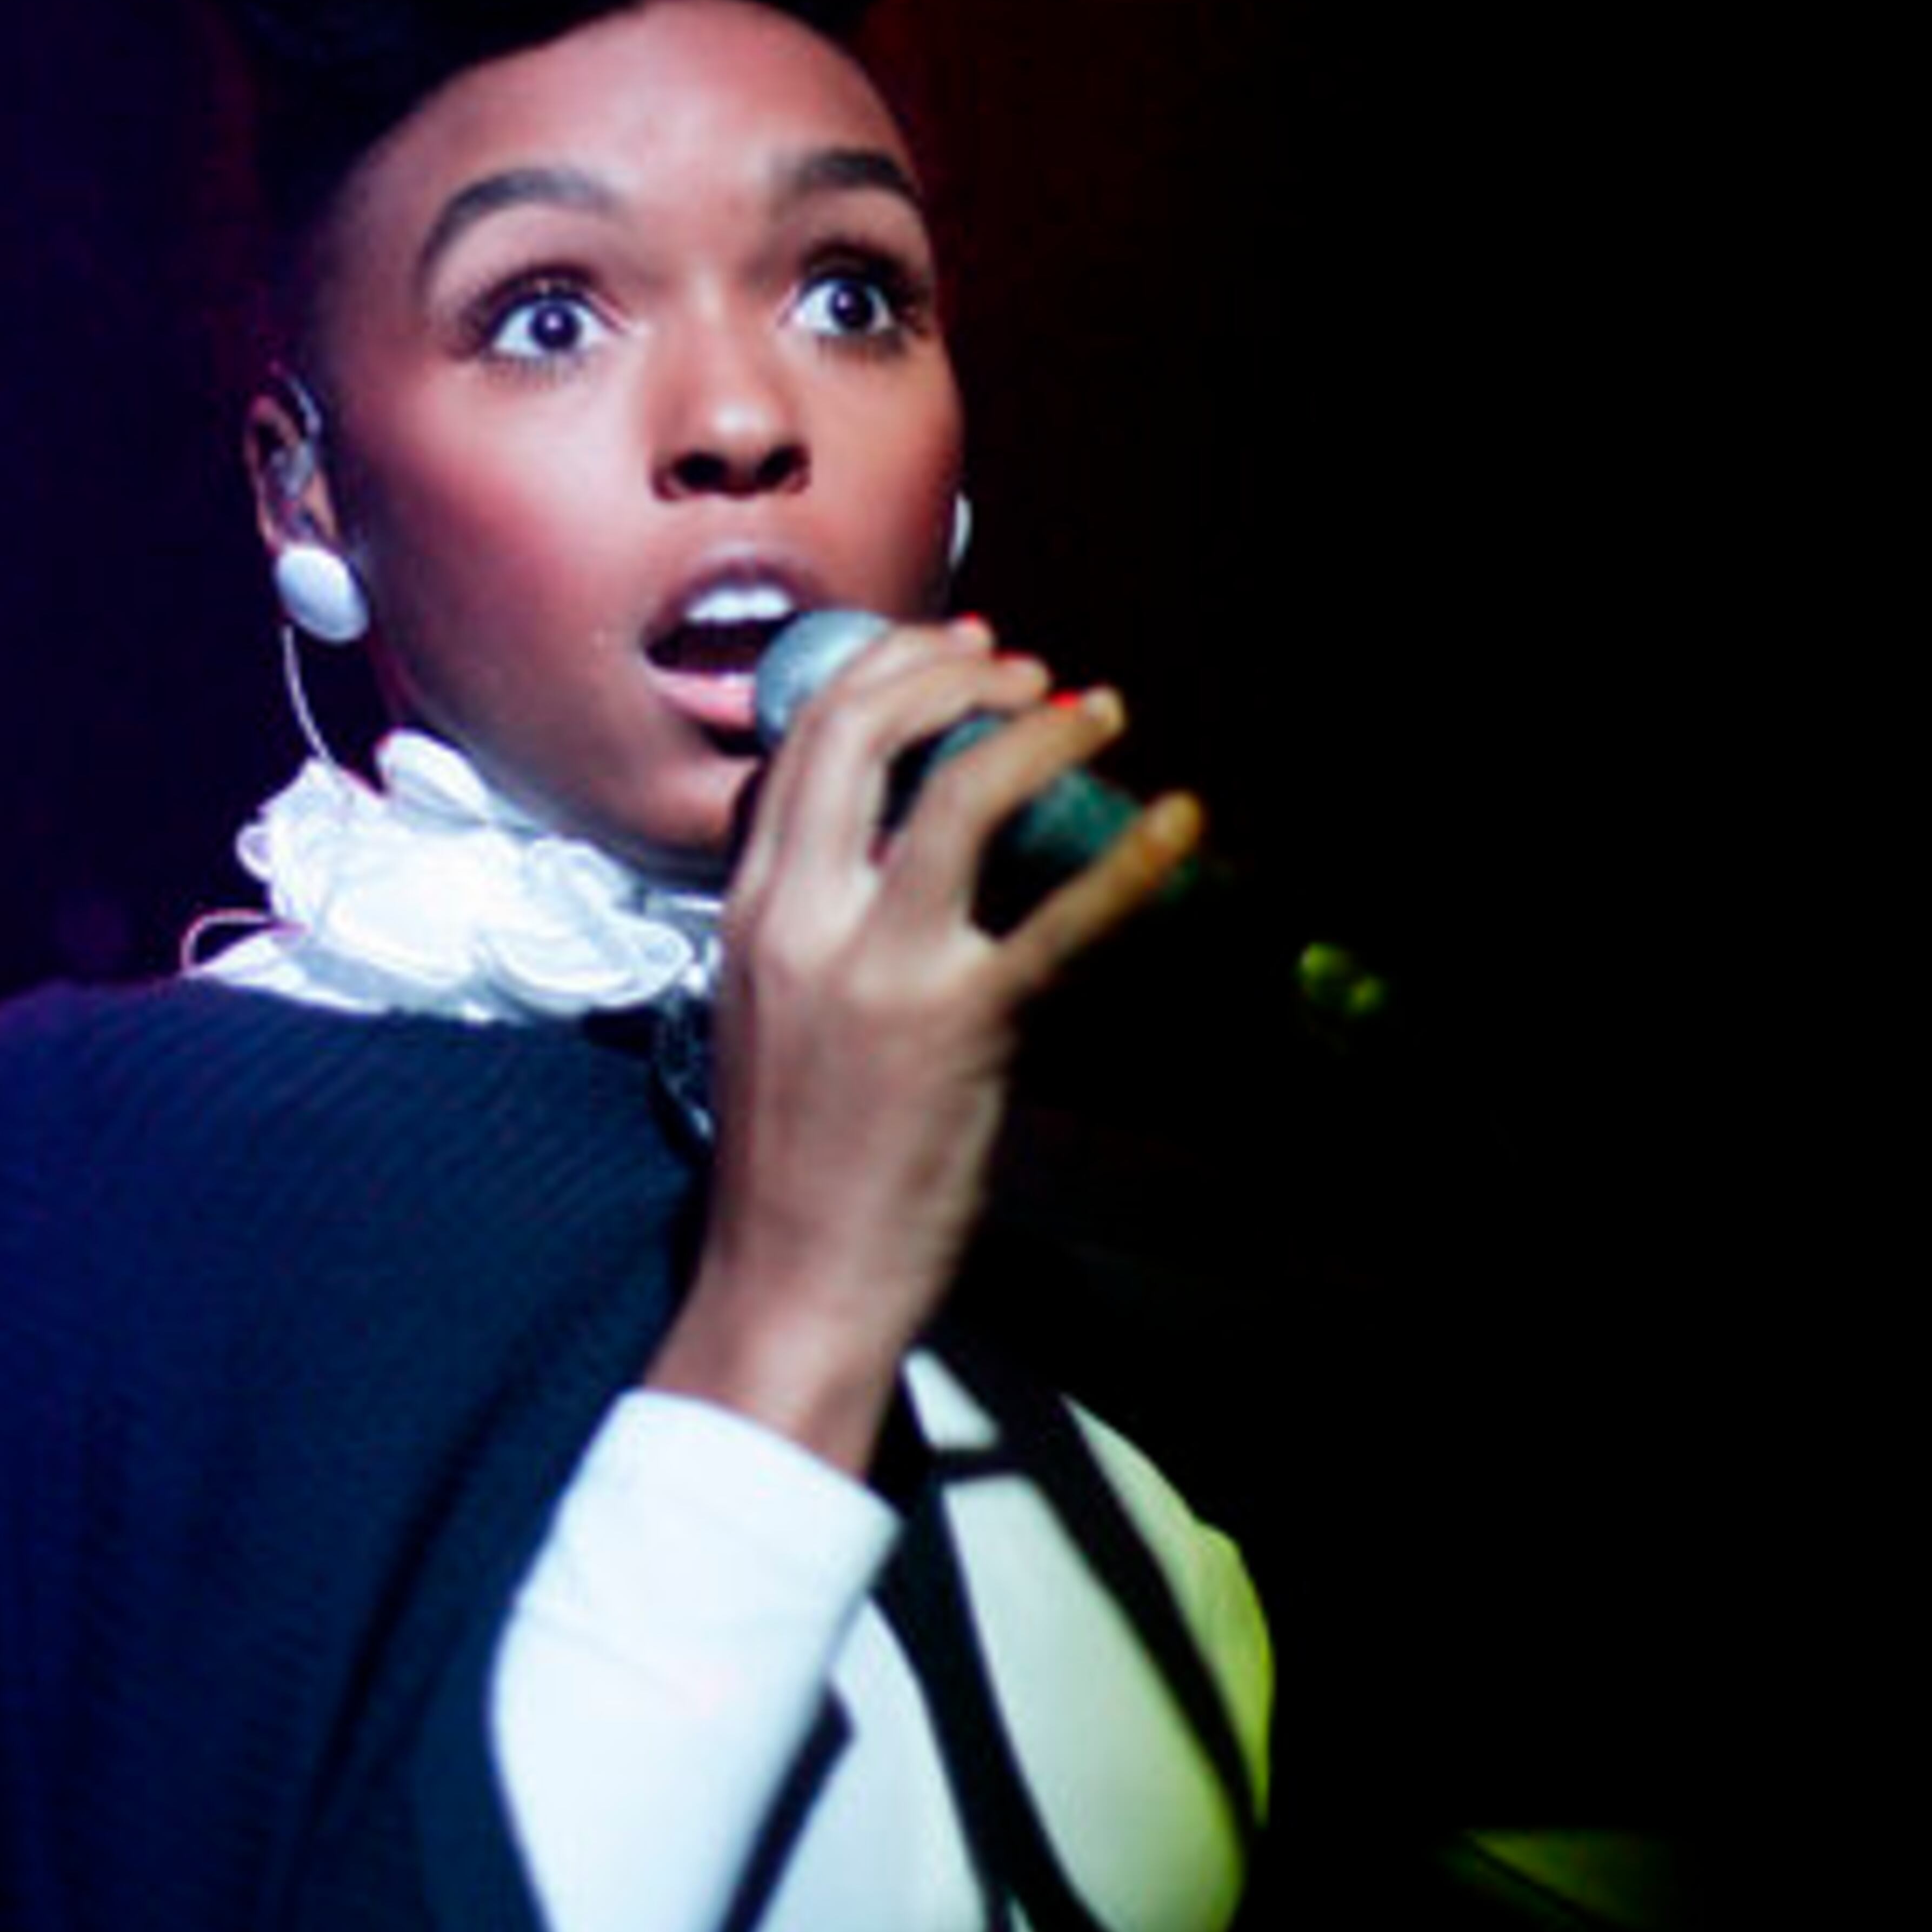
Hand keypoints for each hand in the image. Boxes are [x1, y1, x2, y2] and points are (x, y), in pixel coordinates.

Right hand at [645, 619, 1203, 1473]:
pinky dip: (1129, 862)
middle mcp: (803, 920)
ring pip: (956, 798)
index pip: (805, 740)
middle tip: (1022, 668)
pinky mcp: (959, 1028)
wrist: (790, 1279)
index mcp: (752, 910)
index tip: (955, 653)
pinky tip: (1179, 823)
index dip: (885, 671)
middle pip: (864, 736)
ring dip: (1036, 735)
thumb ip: (809, 912)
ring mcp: (879, 971)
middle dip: (949, 675)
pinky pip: (1058, 922)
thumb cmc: (791, 1153)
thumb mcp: (767, 1000)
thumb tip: (885, 836)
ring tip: (1095, 710)